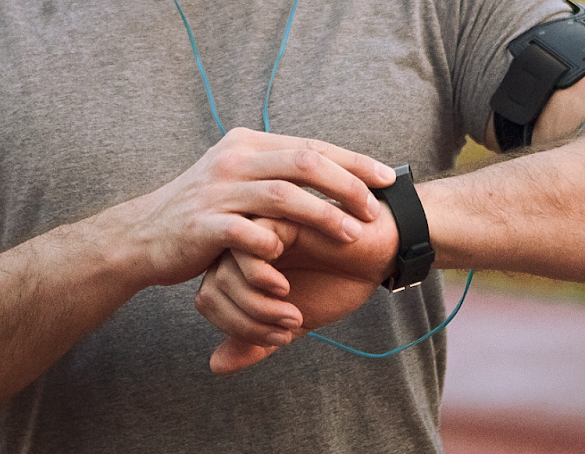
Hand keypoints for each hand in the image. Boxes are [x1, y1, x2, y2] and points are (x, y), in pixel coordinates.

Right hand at [122, 128, 395, 290]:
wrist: (143, 236)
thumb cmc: (203, 212)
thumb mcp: (237, 177)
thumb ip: (276, 170)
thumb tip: (330, 166)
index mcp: (247, 144)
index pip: (311, 145)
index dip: (353, 161)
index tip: (388, 178)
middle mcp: (233, 160)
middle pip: (303, 162)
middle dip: (346, 185)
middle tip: (375, 209)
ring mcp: (217, 191)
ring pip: (281, 195)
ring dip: (322, 215)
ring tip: (352, 234)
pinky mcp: (202, 224)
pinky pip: (244, 232)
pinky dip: (272, 245)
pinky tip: (294, 259)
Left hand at [195, 210, 398, 372]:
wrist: (376, 255)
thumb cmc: (336, 281)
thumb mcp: (291, 322)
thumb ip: (254, 342)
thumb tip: (215, 366)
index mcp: (239, 267)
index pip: (208, 301)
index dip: (237, 330)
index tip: (278, 339)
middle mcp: (240, 247)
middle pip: (212, 291)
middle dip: (248, 324)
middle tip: (287, 330)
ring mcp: (254, 231)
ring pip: (224, 276)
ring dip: (257, 309)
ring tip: (293, 317)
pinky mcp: (274, 218)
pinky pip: (247, 250)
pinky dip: (261, 280)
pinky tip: (286, 289)